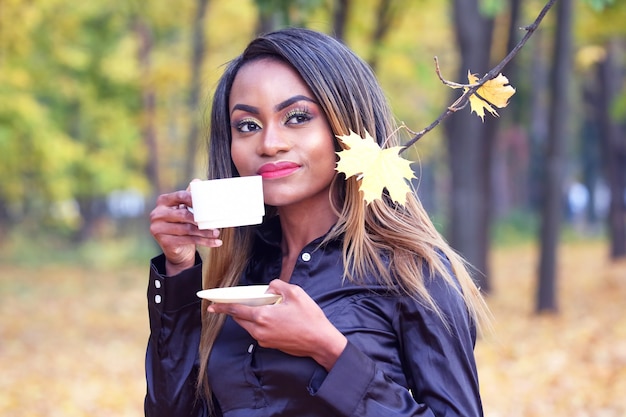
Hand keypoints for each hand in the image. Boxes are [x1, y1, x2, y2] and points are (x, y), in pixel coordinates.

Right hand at [149, 185, 221, 275]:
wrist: (177, 249)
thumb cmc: (183, 224)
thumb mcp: (185, 209)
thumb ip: (190, 196)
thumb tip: (198, 181)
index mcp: (163, 201)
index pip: (180, 196)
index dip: (194, 198)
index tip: (208, 202)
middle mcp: (157, 214)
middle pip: (184, 214)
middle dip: (201, 218)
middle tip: (214, 221)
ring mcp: (158, 228)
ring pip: (187, 229)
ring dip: (205, 232)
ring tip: (217, 232)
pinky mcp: (164, 242)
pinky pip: (189, 240)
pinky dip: (205, 241)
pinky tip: (216, 242)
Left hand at [208, 279, 346, 370]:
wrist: (320, 342)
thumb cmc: (309, 318)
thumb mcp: (295, 293)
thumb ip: (277, 286)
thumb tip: (268, 289)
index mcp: (263, 316)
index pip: (236, 310)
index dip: (221, 306)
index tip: (210, 305)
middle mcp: (260, 330)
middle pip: (240, 319)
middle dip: (235, 310)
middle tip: (233, 301)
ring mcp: (264, 339)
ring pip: (248, 326)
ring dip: (248, 316)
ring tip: (257, 306)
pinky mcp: (270, 345)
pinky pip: (257, 331)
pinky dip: (258, 323)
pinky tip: (269, 316)